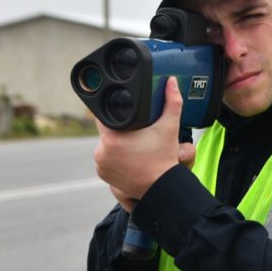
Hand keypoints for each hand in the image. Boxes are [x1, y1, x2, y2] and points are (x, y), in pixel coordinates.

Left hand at [94, 77, 183, 200]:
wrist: (162, 188)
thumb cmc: (164, 159)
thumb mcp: (169, 128)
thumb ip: (171, 102)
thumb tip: (171, 82)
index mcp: (112, 137)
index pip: (102, 115)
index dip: (112, 110)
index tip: (122, 110)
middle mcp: (101, 151)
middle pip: (105, 130)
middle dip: (117, 128)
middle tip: (134, 130)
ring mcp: (100, 164)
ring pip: (105, 144)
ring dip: (114, 142)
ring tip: (131, 144)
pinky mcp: (103, 174)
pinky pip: (105, 159)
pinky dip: (113, 157)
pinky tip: (126, 156)